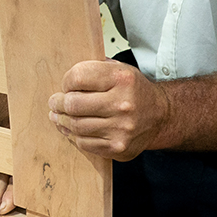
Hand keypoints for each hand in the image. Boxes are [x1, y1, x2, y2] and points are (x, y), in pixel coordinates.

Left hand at [48, 59, 171, 160]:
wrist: (161, 115)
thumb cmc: (133, 91)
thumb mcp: (119, 70)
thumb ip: (94, 68)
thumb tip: (64, 76)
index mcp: (122, 79)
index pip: (78, 77)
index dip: (66, 81)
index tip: (66, 85)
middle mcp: (123, 104)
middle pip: (73, 104)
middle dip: (58, 103)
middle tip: (55, 102)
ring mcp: (121, 128)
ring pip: (75, 126)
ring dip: (62, 120)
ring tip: (58, 115)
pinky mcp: (118, 147)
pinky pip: (83, 143)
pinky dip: (74, 135)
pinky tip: (72, 128)